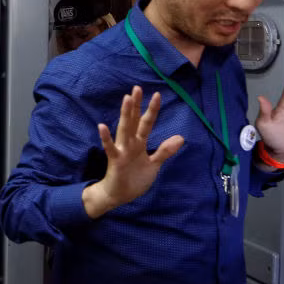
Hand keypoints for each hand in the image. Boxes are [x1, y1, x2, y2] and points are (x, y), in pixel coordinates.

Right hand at [83, 86, 184, 218]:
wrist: (118, 196)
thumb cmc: (134, 179)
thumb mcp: (154, 164)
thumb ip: (165, 150)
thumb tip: (181, 137)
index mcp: (139, 143)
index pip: (146, 123)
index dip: (152, 110)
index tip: (157, 95)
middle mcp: (130, 143)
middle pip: (134, 120)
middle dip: (136, 105)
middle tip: (138, 88)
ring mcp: (122, 150)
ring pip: (124, 129)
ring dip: (125, 114)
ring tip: (127, 99)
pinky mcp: (115, 160)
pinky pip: (110, 147)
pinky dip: (106, 138)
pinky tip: (102, 127)